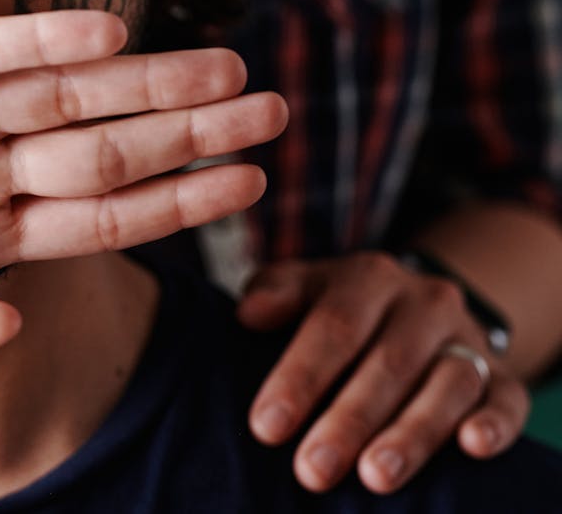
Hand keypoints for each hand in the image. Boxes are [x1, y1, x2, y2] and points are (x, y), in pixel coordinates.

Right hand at [0, 10, 285, 387]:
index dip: (177, 203)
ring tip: (229, 71)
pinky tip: (107, 37)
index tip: (248, 188)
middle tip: (278, 113)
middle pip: (106, 151)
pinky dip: (36, 43)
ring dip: (145, 84)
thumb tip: (10, 329)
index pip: (101, 217)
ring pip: (62, 96)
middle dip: (193, 134)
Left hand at [239, 253, 529, 493]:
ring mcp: (466, 339)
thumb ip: (275, 291)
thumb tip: (249, 313)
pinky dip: (495, 424)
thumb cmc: (341, 309)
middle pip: (387, 363)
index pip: (333, 326)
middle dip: (348, 420)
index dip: (300, 377)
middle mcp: (423, 303)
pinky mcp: (502, 377)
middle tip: (312, 469)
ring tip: (375, 476)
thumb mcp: (306, 287)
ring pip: (447, 384)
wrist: (419, 309)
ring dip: (412, 434)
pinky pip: (507, 399)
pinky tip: (471, 447)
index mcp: (368, 278)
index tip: (267, 427)